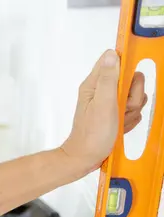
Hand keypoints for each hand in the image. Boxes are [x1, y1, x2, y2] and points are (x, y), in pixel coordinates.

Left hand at [60, 49, 147, 173]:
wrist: (86, 158)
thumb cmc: (91, 135)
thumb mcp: (102, 104)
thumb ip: (108, 79)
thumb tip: (112, 54)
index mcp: (94, 84)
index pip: (115, 60)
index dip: (126, 67)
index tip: (127, 83)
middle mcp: (102, 91)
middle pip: (131, 79)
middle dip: (132, 95)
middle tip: (120, 108)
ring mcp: (110, 103)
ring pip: (135, 96)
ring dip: (131, 111)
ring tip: (117, 121)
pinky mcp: (115, 114)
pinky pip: (133, 111)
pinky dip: (129, 120)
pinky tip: (119, 127)